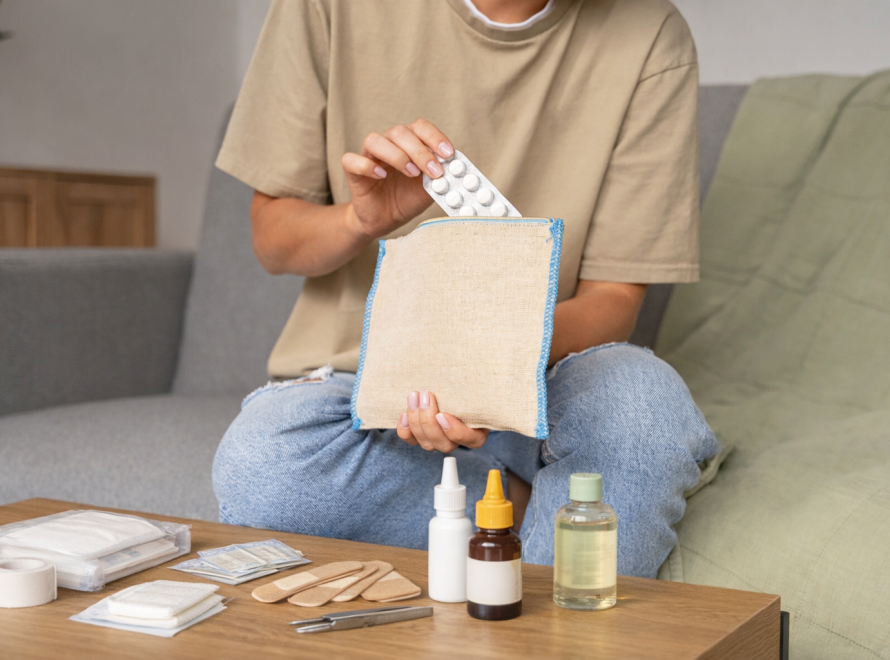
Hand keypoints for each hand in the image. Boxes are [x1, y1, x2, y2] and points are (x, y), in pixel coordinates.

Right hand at [341, 119, 453, 239]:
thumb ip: (440, 177)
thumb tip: (456, 169)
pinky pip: (351, 160)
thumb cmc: (406, 199)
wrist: (385, 220)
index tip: (449, 154)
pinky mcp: (353, 171)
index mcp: (408, 143)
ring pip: (375, 140)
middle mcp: (388, 144)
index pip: (420, 128)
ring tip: (411, 173)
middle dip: (420, 151)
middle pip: (400, 132)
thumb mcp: (429, 189)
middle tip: (433, 170)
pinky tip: (381, 176)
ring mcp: (368, 156)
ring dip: (396, 155)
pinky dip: (366, 165)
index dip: (434, 137)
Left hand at [397, 391, 488, 452]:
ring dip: (416, 421)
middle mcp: (457, 440)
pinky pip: (412, 441)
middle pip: (444, 444)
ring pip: (426, 443)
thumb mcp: (474, 387)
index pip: (471, 440)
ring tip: (414, 397)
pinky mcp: (422, 437)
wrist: (448, 385)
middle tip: (426, 396)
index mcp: (477, 432)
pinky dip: (406, 430)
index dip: (454, 431)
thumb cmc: (466, 386)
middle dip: (429, 422)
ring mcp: (438, 441)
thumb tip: (474, 370)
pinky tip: (404, 415)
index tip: (442, 414)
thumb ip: (473, 387)